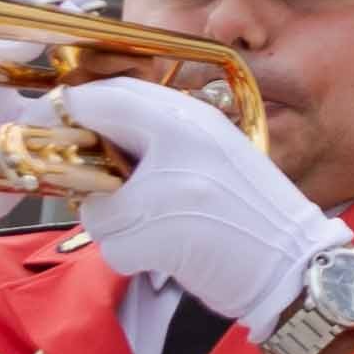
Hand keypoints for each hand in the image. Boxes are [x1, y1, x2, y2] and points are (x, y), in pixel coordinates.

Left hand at [57, 78, 341, 329]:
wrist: (290, 259)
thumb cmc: (249, 208)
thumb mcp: (211, 148)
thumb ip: (158, 133)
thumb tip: (90, 127)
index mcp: (187, 117)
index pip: (108, 94)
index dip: (74, 108)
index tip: (63, 126)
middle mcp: (174, 146)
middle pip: (90, 152)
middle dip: (93, 178)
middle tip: (118, 191)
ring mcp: (165, 192)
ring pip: (96, 208)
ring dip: (118, 225)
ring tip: (163, 227)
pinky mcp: (158, 237)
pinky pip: (112, 245)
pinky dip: (132, 255)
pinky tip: (169, 251)